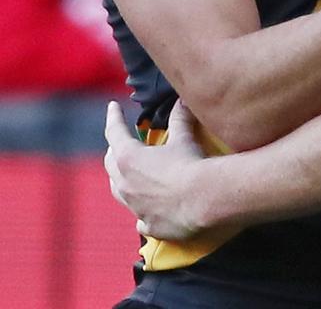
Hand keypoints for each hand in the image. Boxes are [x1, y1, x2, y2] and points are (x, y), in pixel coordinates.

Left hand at [105, 99, 204, 239]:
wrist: (203, 200)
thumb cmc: (190, 166)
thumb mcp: (183, 138)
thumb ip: (179, 119)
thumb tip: (181, 102)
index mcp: (129, 158)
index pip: (114, 132)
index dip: (113, 117)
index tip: (112, 107)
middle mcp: (125, 184)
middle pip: (110, 163)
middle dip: (114, 149)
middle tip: (119, 140)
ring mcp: (135, 207)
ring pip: (118, 191)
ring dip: (120, 179)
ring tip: (125, 173)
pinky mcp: (149, 224)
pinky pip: (138, 219)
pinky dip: (140, 211)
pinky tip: (144, 211)